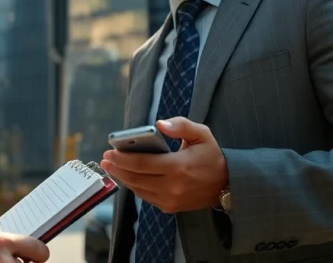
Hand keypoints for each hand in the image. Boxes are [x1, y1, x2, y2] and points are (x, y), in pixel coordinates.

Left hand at [100, 118, 227, 213]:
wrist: (228, 184)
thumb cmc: (211, 155)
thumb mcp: (201, 133)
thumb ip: (180, 125)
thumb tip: (159, 124)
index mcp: (178, 167)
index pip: (142, 163)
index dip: (122, 158)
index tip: (108, 152)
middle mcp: (172, 186)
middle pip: (136, 178)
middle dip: (117, 168)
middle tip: (104, 160)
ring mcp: (171, 200)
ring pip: (139, 189)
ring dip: (123, 178)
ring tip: (112, 167)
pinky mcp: (170, 207)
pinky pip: (146, 197)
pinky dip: (135, 186)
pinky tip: (128, 177)